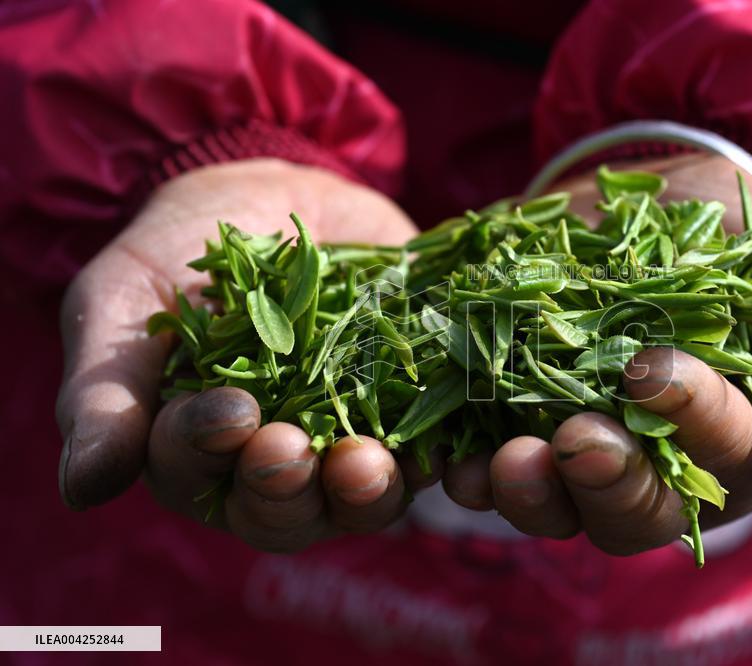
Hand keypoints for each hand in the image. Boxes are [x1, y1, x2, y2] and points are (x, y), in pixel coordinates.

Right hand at [57, 158, 435, 549]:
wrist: (267, 198)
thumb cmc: (176, 255)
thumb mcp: (121, 306)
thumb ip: (103, 393)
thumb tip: (84, 488)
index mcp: (198, 456)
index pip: (196, 481)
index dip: (206, 456)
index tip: (227, 413)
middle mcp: (274, 464)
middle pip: (283, 513)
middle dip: (285, 490)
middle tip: (289, 451)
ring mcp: (346, 439)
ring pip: (358, 499)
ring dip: (362, 491)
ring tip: (363, 461)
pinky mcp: (409, 407)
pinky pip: (426, 448)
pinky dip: (430, 451)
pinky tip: (435, 440)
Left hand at [440, 154, 751, 554]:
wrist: (646, 188)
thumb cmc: (739, 234)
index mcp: (737, 440)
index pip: (727, 456)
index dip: (694, 422)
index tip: (655, 370)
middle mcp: (657, 464)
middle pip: (639, 511)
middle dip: (608, 482)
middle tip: (579, 440)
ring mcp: (580, 450)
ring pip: (561, 509)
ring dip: (534, 496)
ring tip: (508, 463)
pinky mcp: (516, 423)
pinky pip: (493, 469)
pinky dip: (472, 473)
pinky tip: (454, 460)